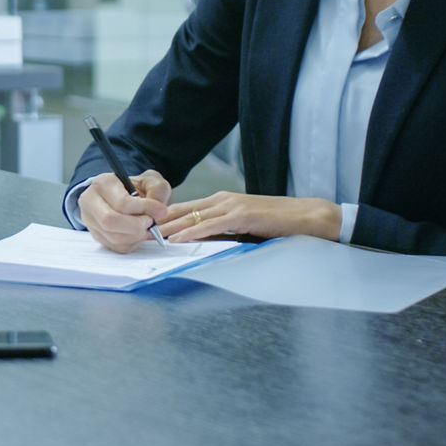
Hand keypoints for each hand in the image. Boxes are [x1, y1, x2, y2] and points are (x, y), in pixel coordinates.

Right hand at [77, 170, 171, 252]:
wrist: (119, 194)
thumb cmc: (134, 187)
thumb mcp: (148, 180)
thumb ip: (157, 190)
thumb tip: (159, 212)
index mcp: (103, 184)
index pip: (122, 202)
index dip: (145, 209)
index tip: (160, 210)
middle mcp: (90, 201)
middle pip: (111, 222)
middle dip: (137, 226)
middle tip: (150, 221)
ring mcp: (91, 220)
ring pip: (114, 237)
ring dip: (136, 236)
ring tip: (145, 226)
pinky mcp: (96, 235)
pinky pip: (116, 246)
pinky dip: (132, 243)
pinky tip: (137, 233)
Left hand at [159, 192, 340, 242]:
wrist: (308, 217)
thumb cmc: (277, 225)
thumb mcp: (243, 229)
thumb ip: (222, 233)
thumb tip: (200, 245)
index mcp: (221, 202)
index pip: (184, 209)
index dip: (163, 219)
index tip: (144, 229)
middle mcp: (222, 200)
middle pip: (182, 210)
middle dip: (158, 221)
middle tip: (137, 232)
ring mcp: (232, 206)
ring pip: (192, 216)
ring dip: (168, 227)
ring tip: (148, 236)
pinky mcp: (242, 215)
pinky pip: (211, 224)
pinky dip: (192, 231)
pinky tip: (178, 239)